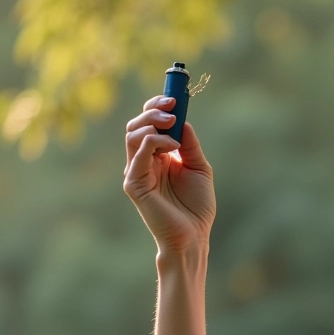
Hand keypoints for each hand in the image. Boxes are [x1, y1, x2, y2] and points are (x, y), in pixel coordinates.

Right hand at [123, 96, 215, 252]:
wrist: (194, 236)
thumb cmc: (197, 207)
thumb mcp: (199, 168)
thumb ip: (189, 145)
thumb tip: (182, 120)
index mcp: (158, 157)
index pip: (149, 125)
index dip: (157, 108)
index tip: (174, 98)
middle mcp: (144, 162)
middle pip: (137, 125)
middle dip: (152, 110)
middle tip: (172, 107)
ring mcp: (136, 172)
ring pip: (132, 135)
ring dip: (151, 123)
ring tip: (172, 124)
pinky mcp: (134, 184)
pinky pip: (137, 154)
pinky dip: (153, 143)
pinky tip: (173, 148)